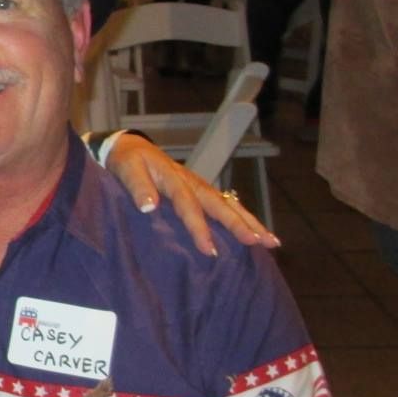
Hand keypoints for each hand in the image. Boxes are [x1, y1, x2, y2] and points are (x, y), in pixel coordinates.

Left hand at [106, 134, 278, 255]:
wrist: (130, 147)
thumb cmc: (127, 161)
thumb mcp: (126, 170)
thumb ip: (137, 187)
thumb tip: (149, 207)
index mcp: (174, 178)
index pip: (188, 205)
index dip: (199, 228)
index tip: (210, 250)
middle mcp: (192, 182)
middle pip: (219, 204)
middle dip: (240, 225)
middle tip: (259, 243)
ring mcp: (200, 186)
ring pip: (229, 204)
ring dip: (250, 222)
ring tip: (271, 241)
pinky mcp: (201, 190)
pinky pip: (225, 205)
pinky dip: (242, 218)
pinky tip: (256, 233)